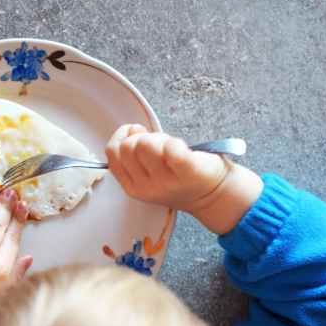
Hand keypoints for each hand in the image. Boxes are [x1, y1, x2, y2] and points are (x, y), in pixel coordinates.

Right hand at [105, 124, 262, 234]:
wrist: (213, 195)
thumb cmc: (180, 179)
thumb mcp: (148, 176)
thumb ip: (133, 158)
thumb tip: (130, 130)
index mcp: (132, 187)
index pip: (112, 153)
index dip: (122, 136)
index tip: (135, 134)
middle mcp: (146, 187)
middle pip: (127, 147)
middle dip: (140, 137)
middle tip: (157, 143)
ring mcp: (166, 182)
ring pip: (144, 144)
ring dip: (157, 138)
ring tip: (169, 145)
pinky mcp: (187, 172)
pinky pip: (171, 149)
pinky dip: (174, 142)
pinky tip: (180, 146)